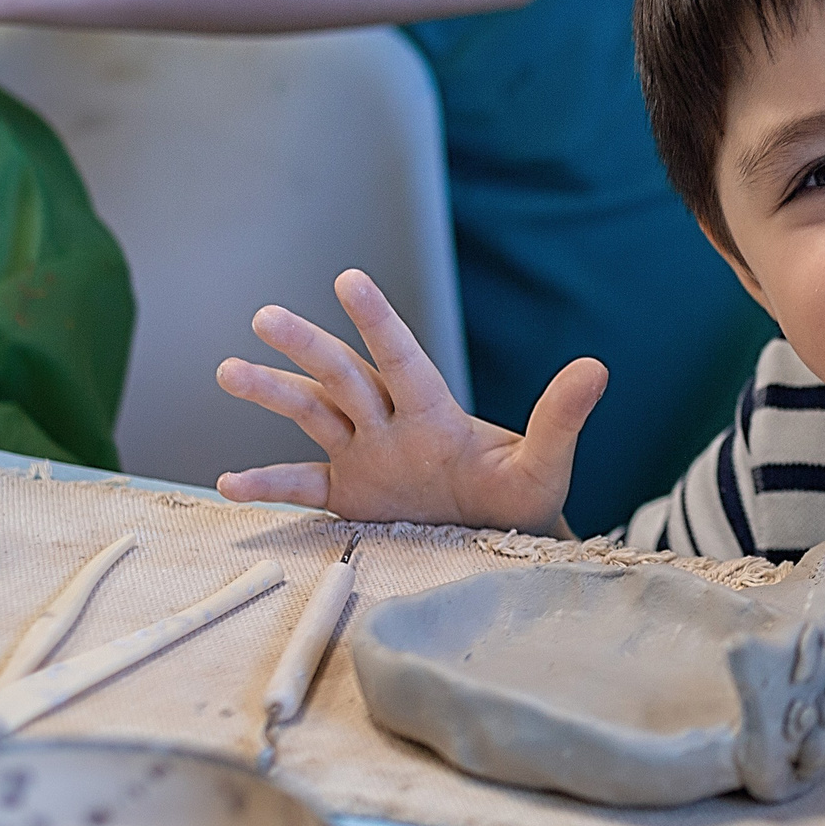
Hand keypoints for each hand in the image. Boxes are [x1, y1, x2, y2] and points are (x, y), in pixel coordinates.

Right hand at [215, 268, 605, 531]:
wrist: (504, 545)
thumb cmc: (522, 499)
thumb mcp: (544, 464)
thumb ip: (561, 418)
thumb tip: (596, 367)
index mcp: (433, 411)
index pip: (401, 357)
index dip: (377, 321)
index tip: (349, 279)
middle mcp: (391, 424)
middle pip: (344, 376)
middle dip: (307, 347)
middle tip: (267, 317)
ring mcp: (366, 456)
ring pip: (312, 414)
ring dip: (272, 393)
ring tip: (228, 370)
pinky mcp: (350, 497)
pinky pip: (301, 487)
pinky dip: (267, 485)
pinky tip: (228, 484)